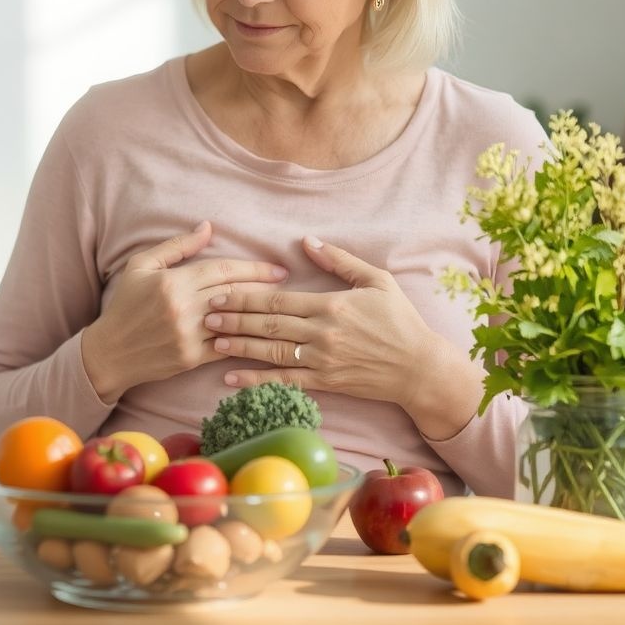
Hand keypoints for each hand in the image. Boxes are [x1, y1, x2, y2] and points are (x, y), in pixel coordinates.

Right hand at [82, 221, 288, 403]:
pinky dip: (246, 338)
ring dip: (261, 312)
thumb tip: (207, 228)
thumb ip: (176, 246)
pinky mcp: (191, 357)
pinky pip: (227, 345)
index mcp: (173, 282)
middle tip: (287, 283)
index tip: (277, 268)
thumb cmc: (124, 305)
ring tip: (281, 307)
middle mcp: (183, 307)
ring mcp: (189, 334)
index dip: (253, 267)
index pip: (223, 269)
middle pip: (235, 292)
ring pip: (235, 319)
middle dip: (264, 286)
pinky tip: (264, 333)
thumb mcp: (141, 266)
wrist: (110, 352)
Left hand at [207, 236, 480, 438]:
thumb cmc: (400, 320)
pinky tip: (231, 379)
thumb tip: (307, 241)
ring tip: (211, 339)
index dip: (245, 296)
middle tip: (204, 314)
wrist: (420, 368)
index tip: (218, 292)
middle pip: (268, 324)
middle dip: (233, 318)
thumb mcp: (376, 281)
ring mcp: (322, 361)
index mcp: (331, 305)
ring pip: (271, 352)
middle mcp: (322, 333)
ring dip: (238, 346)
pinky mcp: (325, 383)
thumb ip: (339, 261)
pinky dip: (256, 381)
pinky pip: (284, 382)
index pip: (278, 300)